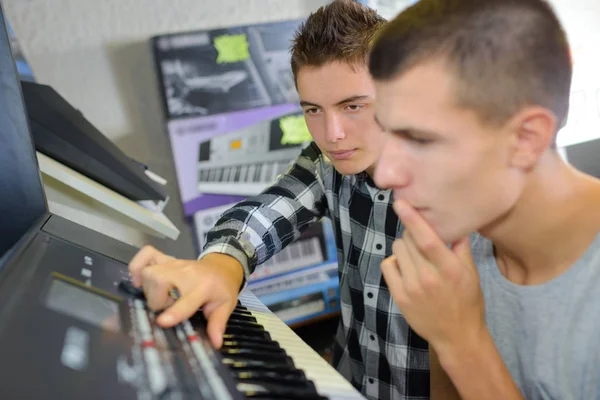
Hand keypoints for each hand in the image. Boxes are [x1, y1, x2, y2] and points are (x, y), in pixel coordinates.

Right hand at [128, 246, 244, 347]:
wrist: (223, 266)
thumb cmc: (222, 288)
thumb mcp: (226, 306)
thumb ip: (218, 324)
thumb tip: (215, 343)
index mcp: (203, 287)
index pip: (186, 300)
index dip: (173, 312)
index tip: (161, 322)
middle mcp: (186, 272)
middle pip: (159, 280)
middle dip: (156, 300)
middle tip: (166, 308)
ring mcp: (175, 264)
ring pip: (149, 272)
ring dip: (148, 289)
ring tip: (160, 298)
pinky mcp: (167, 259)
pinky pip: (147, 254)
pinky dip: (138, 266)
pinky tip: (139, 281)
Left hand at [381, 199, 485, 353]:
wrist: (457, 336)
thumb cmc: (467, 301)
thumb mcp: (471, 273)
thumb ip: (461, 247)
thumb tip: (454, 222)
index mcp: (449, 269)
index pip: (427, 239)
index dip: (412, 219)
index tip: (400, 202)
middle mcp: (428, 277)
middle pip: (409, 240)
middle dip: (413, 234)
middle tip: (421, 240)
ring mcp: (411, 288)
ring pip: (397, 250)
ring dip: (405, 248)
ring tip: (416, 257)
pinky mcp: (399, 296)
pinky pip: (388, 265)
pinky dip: (395, 262)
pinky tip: (406, 268)